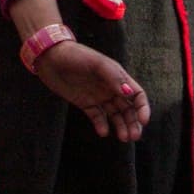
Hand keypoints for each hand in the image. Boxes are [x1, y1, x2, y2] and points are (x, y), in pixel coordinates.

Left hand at [34, 40, 150, 142]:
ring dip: (121, 126)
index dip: (142, 108)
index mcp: (116, 76)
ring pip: (115, 115)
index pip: (136, 94)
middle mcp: (110, 87)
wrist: (50, 57)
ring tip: (122, 137)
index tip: (143, 121)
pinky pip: (97, 117)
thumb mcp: (96, 63)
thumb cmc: (75, 56)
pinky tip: (103, 131)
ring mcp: (98, 96)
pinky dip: (102, 125)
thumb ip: (114, 78)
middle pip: (128, 108)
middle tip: (133, 137)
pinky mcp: (85, 103)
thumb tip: (131, 94)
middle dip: (133, 122)